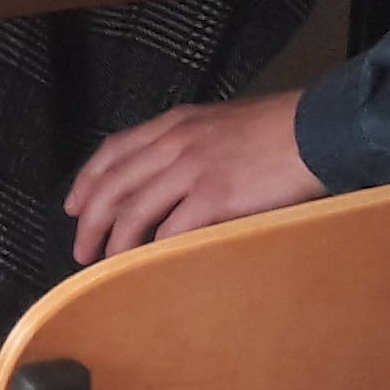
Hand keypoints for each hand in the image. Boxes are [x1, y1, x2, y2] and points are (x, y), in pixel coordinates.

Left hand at [65, 92, 324, 262]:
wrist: (315, 131)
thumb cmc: (275, 131)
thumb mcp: (218, 125)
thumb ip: (188, 145)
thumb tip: (169, 180)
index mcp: (174, 123)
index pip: (114, 150)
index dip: (87, 180)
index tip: (73, 206)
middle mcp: (174, 142)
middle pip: (115, 183)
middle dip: (90, 219)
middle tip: (80, 249)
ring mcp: (192, 168)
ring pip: (134, 209)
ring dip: (115, 241)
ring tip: (106, 265)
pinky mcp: (215, 196)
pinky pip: (172, 228)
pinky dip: (155, 250)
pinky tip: (149, 266)